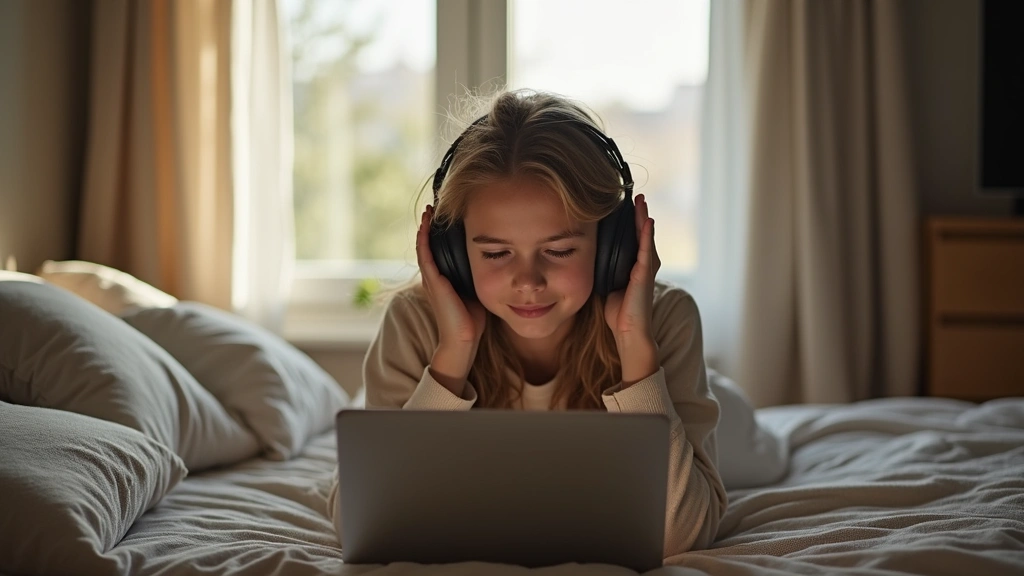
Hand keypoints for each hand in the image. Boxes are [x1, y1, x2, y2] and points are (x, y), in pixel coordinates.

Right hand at [417, 205, 486, 392]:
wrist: (464, 340)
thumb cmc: (473, 322)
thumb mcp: (478, 293)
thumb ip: (481, 279)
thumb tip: (499, 266)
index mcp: (445, 281)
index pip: (439, 252)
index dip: (439, 236)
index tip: (444, 218)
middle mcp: (435, 279)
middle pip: (429, 247)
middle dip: (430, 228)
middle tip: (432, 209)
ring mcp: (432, 280)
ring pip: (424, 249)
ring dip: (425, 229)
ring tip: (428, 212)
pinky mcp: (433, 283)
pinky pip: (426, 257)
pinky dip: (424, 241)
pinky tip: (426, 227)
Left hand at [604, 194, 660, 382]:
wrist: (628, 335)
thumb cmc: (617, 315)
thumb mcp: (605, 287)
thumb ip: (603, 272)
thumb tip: (586, 260)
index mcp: (632, 269)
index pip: (632, 240)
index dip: (630, 224)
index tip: (625, 206)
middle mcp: (641, 267)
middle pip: (641, 235)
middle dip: (638, 215)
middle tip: (636, 195)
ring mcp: (645, 271)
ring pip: (645, 239)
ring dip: (643, 219)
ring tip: (641, 201)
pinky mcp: (644, 277)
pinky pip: (646, 251)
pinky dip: (646, 236)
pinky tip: (647, 221)